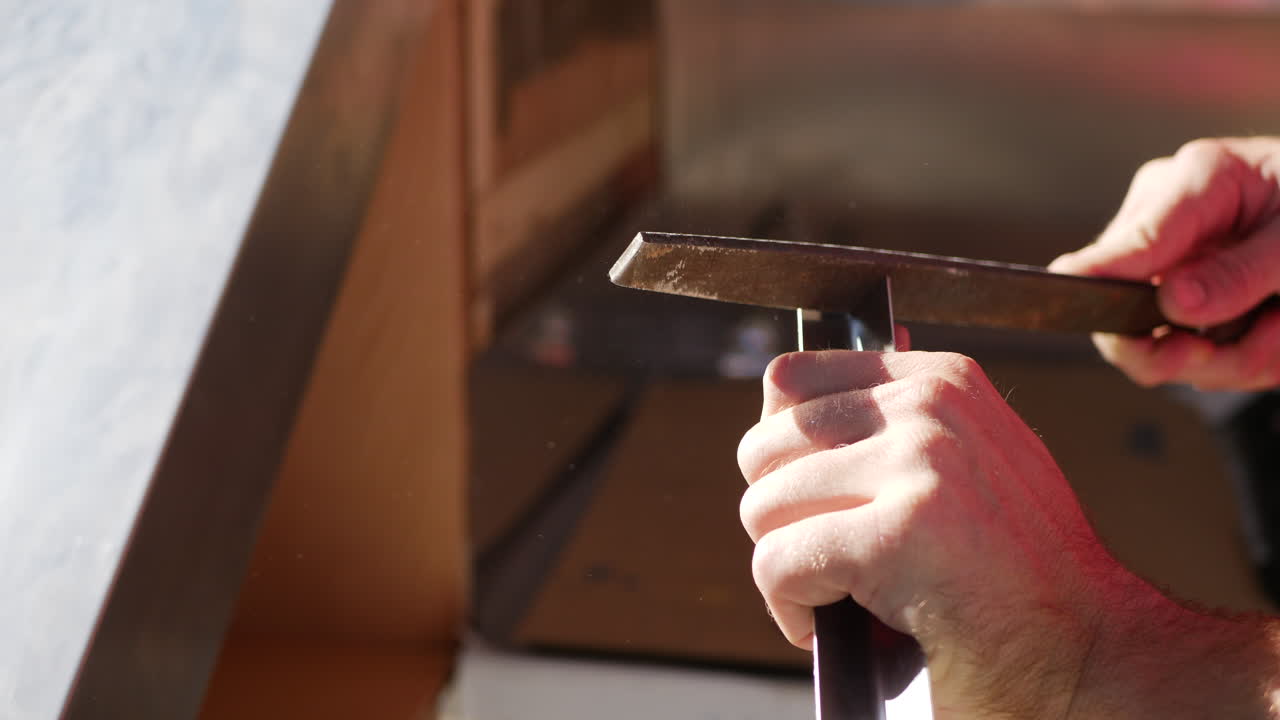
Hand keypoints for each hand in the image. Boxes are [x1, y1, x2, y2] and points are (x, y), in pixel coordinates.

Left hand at [738, 350, 1275, 716]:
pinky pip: (776, 565)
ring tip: (840, 596)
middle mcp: (929, 406)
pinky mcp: (899, 534)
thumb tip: (782, 389)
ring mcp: (919, 464)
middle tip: (829, 561)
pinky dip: (790, 612)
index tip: (819, 502)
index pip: (787, 381)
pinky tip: (836, 626)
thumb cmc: (1017, 577)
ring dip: (785, 568)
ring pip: (762, 508)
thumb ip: (889, 423)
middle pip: (762, 448)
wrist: (1094, 656)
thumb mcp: (966, 463)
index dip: (780, 455)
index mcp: (940, 379)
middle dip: (778, 518)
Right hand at [1050, 137, 1279, 389]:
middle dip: (1197, 351)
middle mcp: (1165, 221)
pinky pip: (1192, 355)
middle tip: (1253, 354)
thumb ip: (1242, 271)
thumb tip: (1173, 306)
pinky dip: (1244, 357)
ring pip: (1162, 349)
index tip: (1109, 322)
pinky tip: (1278, 330)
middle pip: (1123, 314)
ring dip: (1238, 358)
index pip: (1122, 247)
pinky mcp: (1188, 301)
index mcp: (1192, 182)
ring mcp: (1171, 265)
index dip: (1104, 290)